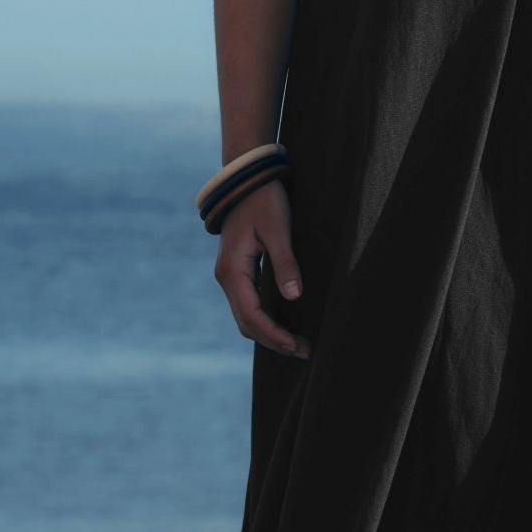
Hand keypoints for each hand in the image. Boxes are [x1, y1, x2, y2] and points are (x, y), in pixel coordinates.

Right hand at [213, 180, 307, 356]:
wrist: (247, 179)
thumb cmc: (264, 200)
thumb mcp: (278, 229)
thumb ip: (285, 263)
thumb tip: (293, 296)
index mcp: (232, 271)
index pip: (251, 315)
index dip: (274, 335)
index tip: (296, 346)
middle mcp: (227, 278)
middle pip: (246, 323)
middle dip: (274, 341)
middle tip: (304, 352)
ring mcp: (230, 276)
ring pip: (246, 317)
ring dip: (269, 333)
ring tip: (298, 344)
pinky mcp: (238, 272)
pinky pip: (248, 306)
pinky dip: (265, 320)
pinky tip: (284, 324)